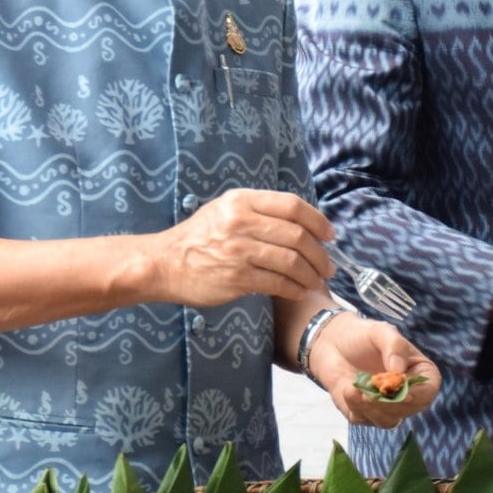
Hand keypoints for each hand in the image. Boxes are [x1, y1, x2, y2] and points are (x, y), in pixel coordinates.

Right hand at [154, 189, 333, 304]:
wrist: (164, 264)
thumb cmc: (198, 238)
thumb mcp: (224, 210)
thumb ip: (258, 211)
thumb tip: (300, 222)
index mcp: (241, 201)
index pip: (292, 206)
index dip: (317, 220)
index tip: (329, 235)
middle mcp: (241, 222)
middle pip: (297, 235)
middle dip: (320, 254)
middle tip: (329, 266)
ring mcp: (238, 251)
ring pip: (291, 261)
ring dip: (311, 274)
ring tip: (317, 282)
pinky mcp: (236, 278)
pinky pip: (277, 283)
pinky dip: (294, 289)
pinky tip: (299, 292)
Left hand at [306, 314, 441, 427]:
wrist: (333, 343)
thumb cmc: (363, 336)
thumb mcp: (380, 332)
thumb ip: (394, 346)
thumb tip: (398, 371)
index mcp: (419, 374)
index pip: (428, 391)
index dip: (418, 395)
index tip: (402, 392)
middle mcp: (406, 395)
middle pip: (409, 410)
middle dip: (390, 403)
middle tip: (370, 392)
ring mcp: (386, 407)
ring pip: (388, 420)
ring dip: (372, 408)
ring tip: (354, 389)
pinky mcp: (364, 414)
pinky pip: (364, 419)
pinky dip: (355, 406)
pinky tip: (347, 389)